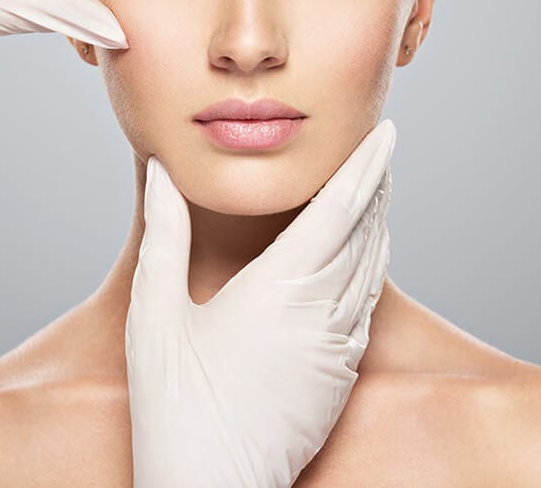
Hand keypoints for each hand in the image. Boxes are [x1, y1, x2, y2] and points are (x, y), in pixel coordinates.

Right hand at [126, 118, 395, 487]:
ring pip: (372, 267)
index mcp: (278, 288)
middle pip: (365, 231)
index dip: (366, 165)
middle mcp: (320, 313)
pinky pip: (369, 304)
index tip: (386, 133)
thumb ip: (165, 234)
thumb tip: (164, 173)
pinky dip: (374, 266)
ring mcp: (338, 347)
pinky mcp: (342, 376)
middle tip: (381, 149)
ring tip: (376, 189)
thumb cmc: (175, 406)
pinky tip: (368, 254)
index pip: (338, 209)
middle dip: (377, 184)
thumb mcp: (154, 312)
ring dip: (379, 221)